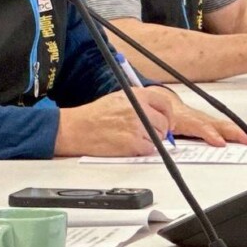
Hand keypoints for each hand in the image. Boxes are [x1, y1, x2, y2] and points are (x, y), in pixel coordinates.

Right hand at [54, 88, 173, 156]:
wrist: (78, 128)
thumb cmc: (94, 115)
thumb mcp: (118, 98)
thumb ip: (139, 102)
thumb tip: (158, 114)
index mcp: (137, 95)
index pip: (165, 104)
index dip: (168, 115)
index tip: (167, 122)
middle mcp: (140, 109)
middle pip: (164, 123)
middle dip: (159, 131)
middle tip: (150, 134)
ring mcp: (138, 127)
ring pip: (158, 138)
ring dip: (149, 141)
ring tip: (131, 138)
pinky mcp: (135, 143)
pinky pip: (149, 149)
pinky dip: (141, 150)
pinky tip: (128, 145)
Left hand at [146, 88, 246, 146]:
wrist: (160, 101)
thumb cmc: (159, 114)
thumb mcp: (154, 123)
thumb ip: (157, 133)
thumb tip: (159, 141)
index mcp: (182, 118)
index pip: (197, 126)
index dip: (208, 133)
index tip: (219, 142)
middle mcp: (197, 117)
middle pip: (217, 125)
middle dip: (234, 132)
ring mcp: (206, 119)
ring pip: (225, 125)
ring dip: (242, 132)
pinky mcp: (211, 122)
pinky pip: (227, 127)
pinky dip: (242, 131)